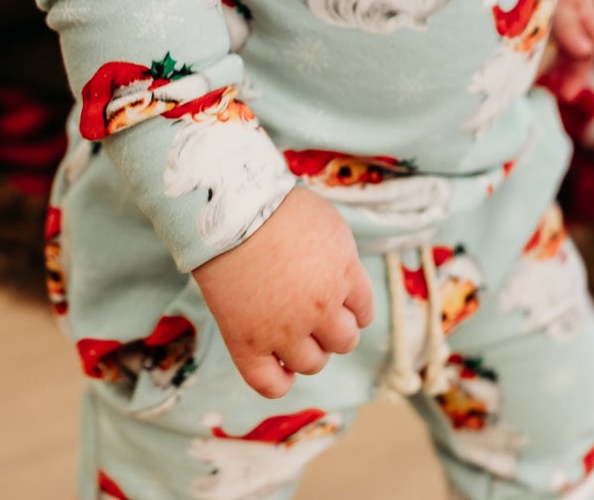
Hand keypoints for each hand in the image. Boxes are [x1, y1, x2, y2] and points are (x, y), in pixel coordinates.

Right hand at [194, 185, 374, 399]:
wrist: (230, 211)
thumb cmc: (277, 208)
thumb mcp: (329, 224)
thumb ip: (343, 259)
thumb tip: (346, 282)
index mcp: (344, 274)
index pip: (364, 312)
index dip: (351, 308)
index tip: (337, 301)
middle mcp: (321, 307)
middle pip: (344, 341)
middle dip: (333, 330)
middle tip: (313, 314)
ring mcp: (284, 330)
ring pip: (313, 363)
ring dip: (309, 352)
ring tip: (293, 332)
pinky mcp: (248, 344)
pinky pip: (271, 385)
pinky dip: (280, 382)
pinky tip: (278, 365)